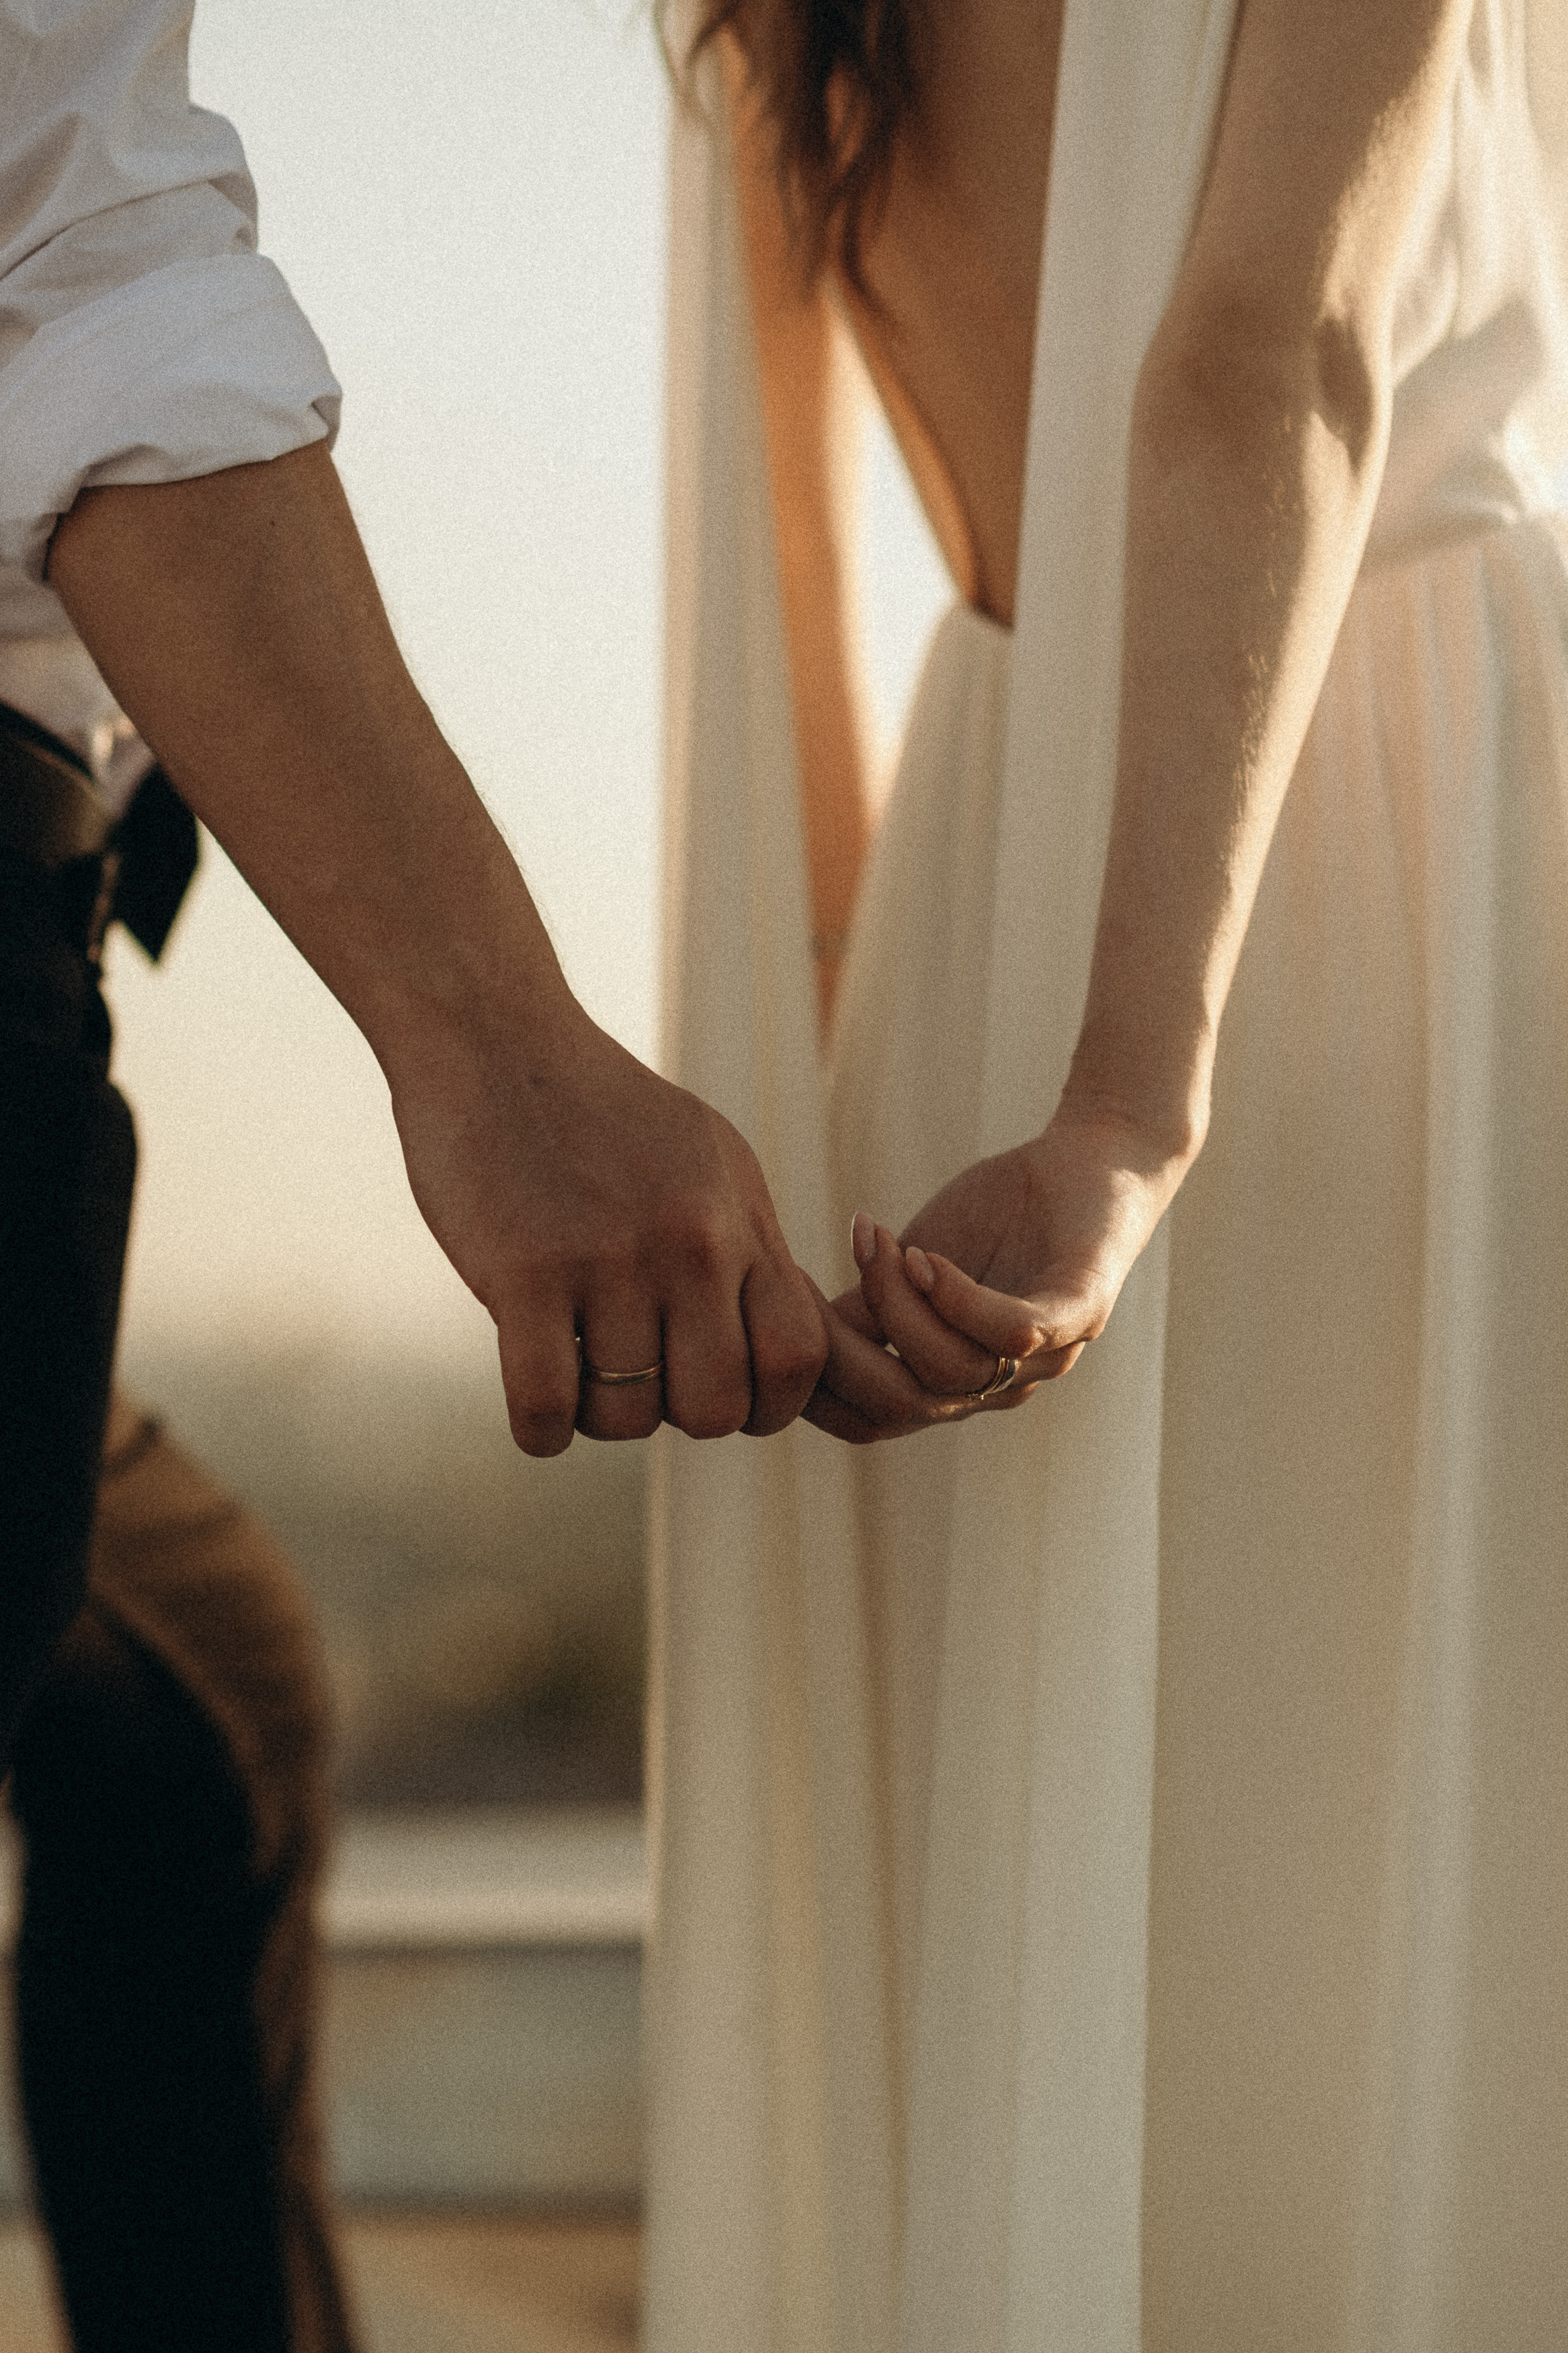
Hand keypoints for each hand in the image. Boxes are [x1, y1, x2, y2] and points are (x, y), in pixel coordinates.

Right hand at [390, 1000, 827, 1454]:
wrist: (495, 1039)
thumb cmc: (602, 1110)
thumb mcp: (708, 1161)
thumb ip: (748, 1248)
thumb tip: (780, 1345)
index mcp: (737, 1219)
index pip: (798, 1357)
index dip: (765, 1405)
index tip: (716, 1390)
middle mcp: (688, 1242)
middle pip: (716, 1407)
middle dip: (677, 1417)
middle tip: (639, 1379)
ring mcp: (608, 1259)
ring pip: (628, 1416)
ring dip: (600, 1418)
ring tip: (579, 1371)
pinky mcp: (523, 1273)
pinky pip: (548, 1407)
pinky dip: (543, 1430)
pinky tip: (538, 1407)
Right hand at [804, 1102, 1193, 1442]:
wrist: (1093, 1159)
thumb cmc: (1000, 1214)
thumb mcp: (912, 1262)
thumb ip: (865, 1306)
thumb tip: (789, 1329)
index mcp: (950, 1381)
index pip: (870, 1418)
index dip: (814, 1385)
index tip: (773, 1321)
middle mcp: (996, 1386)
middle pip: (901, 1406)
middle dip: (841, 1351)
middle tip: (802, 1293)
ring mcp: (1044, 1355)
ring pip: (951, 1371)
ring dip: (898, 1306)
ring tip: (877, 1248)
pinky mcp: (1080, 1310)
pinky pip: (1013, 1334)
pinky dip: (959, 1300)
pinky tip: (924, 1258)